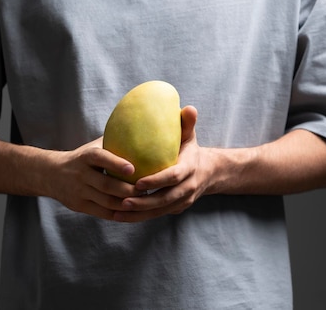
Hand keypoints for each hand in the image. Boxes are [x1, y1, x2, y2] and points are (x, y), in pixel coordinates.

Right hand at [46, 137, 144, 220]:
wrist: (50, 174)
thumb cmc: (82, 159)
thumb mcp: (92, 147)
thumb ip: (112, 141)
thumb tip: (140, 130)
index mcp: (85, 157)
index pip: (100, 158)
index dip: (116, 163)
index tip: (132, 168)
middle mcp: (81, 174)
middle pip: (106, 184)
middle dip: (128, 189)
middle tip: (145, 188)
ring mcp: (79, 191)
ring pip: (106, 201)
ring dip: (126, 203)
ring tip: (142, 200)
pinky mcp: (79, 206)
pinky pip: (102, 212)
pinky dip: (119, 213)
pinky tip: (132, 211)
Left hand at [112, 105, 213, 222]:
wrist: (208, 172)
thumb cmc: (190, 149)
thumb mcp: (190, 136)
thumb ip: (187, 123)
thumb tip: (189, 108)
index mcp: (189, 168)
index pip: (173, 177)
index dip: (157, 181)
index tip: (138, 182)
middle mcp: (188, 187)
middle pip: (165, 199)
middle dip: (144, 203)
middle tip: (122, 201)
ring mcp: (183, 201)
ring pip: (159, 211)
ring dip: (138, 214)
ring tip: (117, 213)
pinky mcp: (176, 209)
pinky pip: (157, 215)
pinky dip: (140, 217)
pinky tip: (121, 216)